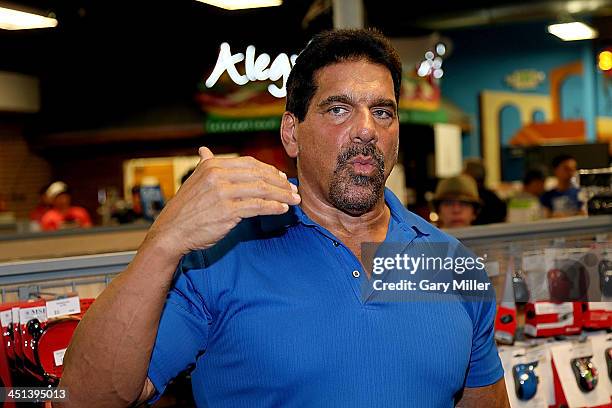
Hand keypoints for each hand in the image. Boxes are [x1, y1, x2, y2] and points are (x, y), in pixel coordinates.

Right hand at [144, 147, 299, 256]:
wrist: (171, 232)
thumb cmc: (185, 209)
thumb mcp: (194, 181)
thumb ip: (205, 165)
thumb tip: (204, 150)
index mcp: (212, 165)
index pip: (250, 164)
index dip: (269, 170)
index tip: (281, 178)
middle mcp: (218, 175)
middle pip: (259, 175)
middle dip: (280, 183)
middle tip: (293, 190)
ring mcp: (223, 192)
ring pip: (262, 189)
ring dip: (282, 195)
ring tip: (294, 200)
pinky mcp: (228, 211)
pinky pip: (258, 206)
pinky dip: (273, 207)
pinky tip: (283, 209)